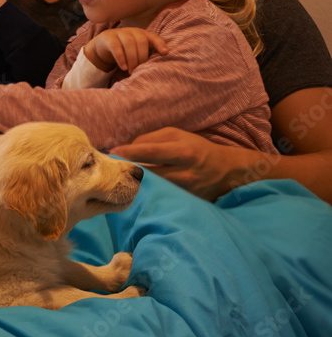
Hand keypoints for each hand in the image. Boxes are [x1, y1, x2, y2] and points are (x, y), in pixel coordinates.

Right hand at [84, 27, 167, 73]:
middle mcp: (132, 31)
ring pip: (129, 43)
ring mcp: (120, 32)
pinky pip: (116, 46)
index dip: (160, 44)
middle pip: (141, 41)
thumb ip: (146, 55)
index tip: (165, 53)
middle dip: (142, 57)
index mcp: (142, 34)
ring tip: (131, 71)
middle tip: (139, 70)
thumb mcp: (137, 51)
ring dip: (132, 59)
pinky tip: (123, 67)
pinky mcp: (109, 37)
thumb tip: (156, 69)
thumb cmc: (125, 50)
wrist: (104, 45)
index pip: (153, 37)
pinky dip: (121, 58)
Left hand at [112, 126, 233, 200]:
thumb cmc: (197, 148)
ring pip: (152, 187)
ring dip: (135, 182)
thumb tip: (128, 148)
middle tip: (111, 168)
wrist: (225, 171)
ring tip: (120, 177)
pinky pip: (160, 196)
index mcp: (182, 151)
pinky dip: (147, 191)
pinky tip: (137, 188)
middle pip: (148, 172)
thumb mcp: (177, 135)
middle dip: (128, 170)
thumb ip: (152, 139)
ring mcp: (184, 190)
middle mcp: (184, 172)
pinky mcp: (183, 202)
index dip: (129, 153)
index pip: (149, 152)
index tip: (113, 153)